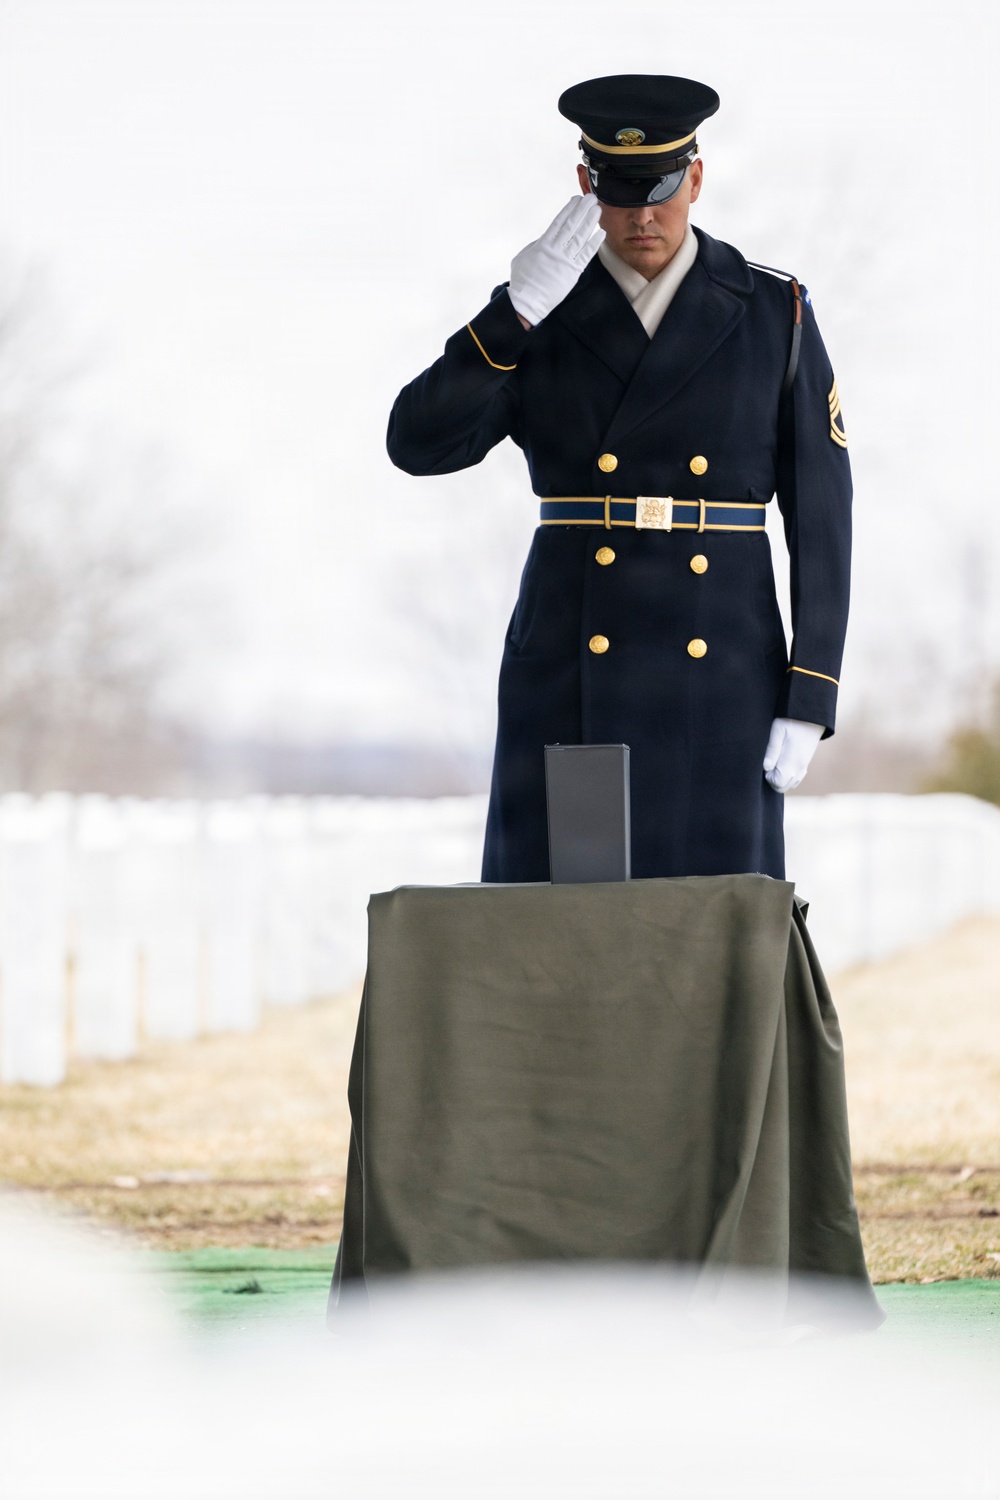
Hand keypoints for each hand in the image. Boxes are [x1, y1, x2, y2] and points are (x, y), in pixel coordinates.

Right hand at [507, 196, 603, 326]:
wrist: (527, 302)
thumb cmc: (522, 280)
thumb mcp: (523, 257)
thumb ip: (536, 245)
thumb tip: (547, 238)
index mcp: (542, 244)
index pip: (559, 222)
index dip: (569, 209)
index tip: (576, 199)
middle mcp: (555, 250)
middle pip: (572, 225)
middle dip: (582, 210)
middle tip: (591, 198)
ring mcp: (565, 261)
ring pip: (580, 237)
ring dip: (590, 222)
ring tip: (597, 210)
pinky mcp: (573, 272)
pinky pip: (586, 255)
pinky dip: (594, 243)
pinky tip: (601, 233)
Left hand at [763, 718, 823, 792]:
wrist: (811, 716)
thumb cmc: (792, 721)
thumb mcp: (778, 731)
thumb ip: (772, 750)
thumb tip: (766, 767)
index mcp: (792, 762)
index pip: (778, 784)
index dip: (768, 777)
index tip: (766, 764)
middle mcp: (799, 768)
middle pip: (783, 787)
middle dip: (773, 779)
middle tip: (769, 763)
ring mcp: (803, 767)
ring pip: (790, 784)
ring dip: (780, 778)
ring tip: (775, 762)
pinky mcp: (805, 763)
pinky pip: (796, 778)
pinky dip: (788, 775)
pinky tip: (782, 763)